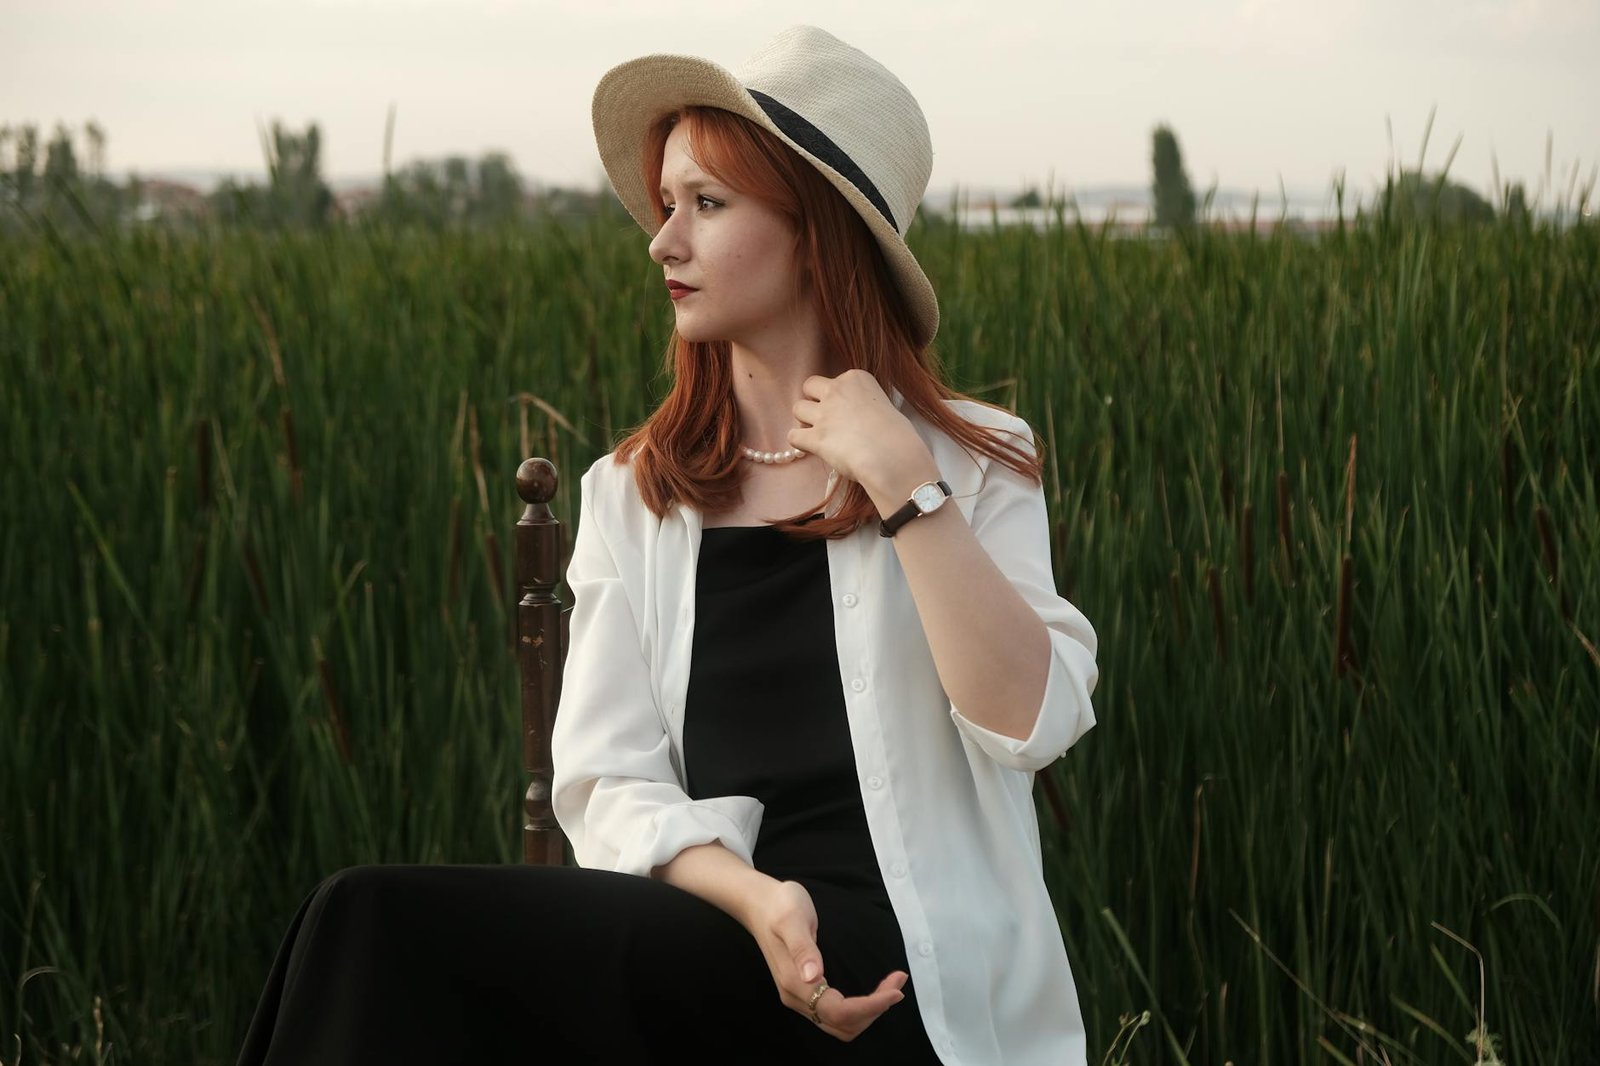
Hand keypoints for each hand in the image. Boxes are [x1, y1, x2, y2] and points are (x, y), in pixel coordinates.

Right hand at [743, 879, 908, 1040]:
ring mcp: (800, 996)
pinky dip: (859, 1008)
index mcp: (794, 983)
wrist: (760, 904)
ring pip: (840, 1023)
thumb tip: (815, 977)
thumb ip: (803, 948)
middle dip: (874, 1010)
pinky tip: (873, 989)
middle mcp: (796, 997)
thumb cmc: (780, 906)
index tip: (895, 990)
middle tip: (897, 982)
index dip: (870, 1006)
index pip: (838, 1011)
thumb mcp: (792, 919)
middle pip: (842, 1024)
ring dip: (869, 1011)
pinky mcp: (805, 990)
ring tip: (890, 986)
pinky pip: (836, 1013)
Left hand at [788, 370, 936, 503]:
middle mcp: (837, 390)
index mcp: (856, 378)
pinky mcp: (816, 437)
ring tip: (818, 434)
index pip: (833, 380)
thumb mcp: (883, 405)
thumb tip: (854, 418)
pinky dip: (800, 442)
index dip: (836, 397)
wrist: (893, 457)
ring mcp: (824, 413)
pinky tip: (811, 448)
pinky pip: (793, 435)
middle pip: (809, 386)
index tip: (846, 412)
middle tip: (824, 418)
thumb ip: (862, 404)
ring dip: (805, 421)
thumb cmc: (897, 435)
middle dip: (813, 400)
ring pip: (797, 408)